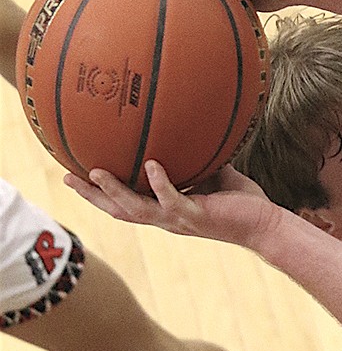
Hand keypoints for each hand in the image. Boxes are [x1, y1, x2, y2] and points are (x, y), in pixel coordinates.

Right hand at [65, 160, 281, 251]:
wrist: (266, 225)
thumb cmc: (242, 202)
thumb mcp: (213, 174)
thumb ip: (196, 157)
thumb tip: (187, 125)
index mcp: (165, 210)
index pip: (125, 203)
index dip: (100, 194)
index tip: (76, 175)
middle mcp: (167, 218)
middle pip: (119, 211)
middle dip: (92, 197)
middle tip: (66, 178)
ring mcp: (179, 220)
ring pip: (137, 210)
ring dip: (115, 192)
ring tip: (95, 172)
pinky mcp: (197, 217)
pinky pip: (172, 200)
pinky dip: (160, 184)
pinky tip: (150, 165)